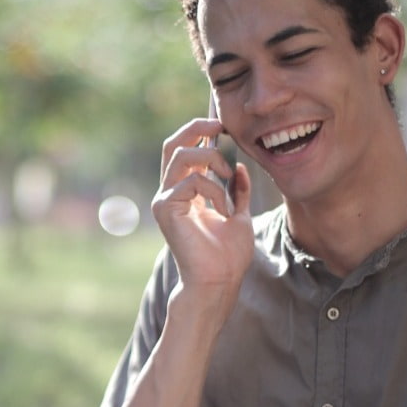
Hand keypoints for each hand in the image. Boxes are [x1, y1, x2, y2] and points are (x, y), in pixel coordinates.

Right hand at [151, 118, 253, 324]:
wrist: (219, 281)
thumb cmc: (227, 255)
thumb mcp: (238, 215)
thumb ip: (237, 192)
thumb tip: (241, 168)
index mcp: (185, 192)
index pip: (185, 150)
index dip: (200, 132)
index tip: (224, 128)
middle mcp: (170, 192)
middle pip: (173, 144)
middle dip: (196, 128)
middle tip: (220, 126)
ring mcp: (165, 199)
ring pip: (181, 155)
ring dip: (211, 158)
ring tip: (229, 176)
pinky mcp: (165, 208)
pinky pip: (192, 181)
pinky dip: (214, 189)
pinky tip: (223, 209)